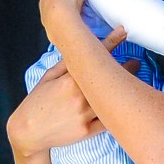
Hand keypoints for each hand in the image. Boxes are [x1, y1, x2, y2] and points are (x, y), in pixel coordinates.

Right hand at [7, 26, 134, 157]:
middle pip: (109, 79)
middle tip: (135, 63)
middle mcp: (79, 97)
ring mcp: (84, 115)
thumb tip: (83, 47)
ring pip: (112, 100)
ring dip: (124, 89)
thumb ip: (67, 63)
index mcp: (69, 80)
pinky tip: (123, 105)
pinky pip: (109, 120)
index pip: (94, 57)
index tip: (123, 32)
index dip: (111, 42)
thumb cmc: (38, 100)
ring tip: (132, 83)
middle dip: (126, 68)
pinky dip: (116, 111)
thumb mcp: (49, 76)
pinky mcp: (87, 131)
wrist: (28, 131)